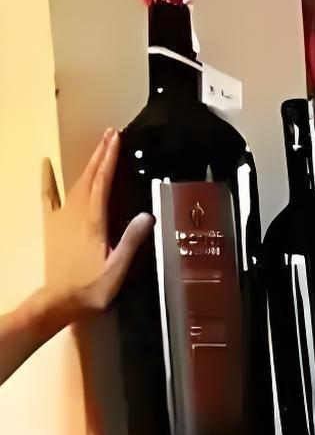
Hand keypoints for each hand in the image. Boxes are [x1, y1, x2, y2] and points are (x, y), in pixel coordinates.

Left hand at [41, 128, 153, 317]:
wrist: (59, 300)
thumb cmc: (91, 287)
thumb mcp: (117, 269)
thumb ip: (131, 242)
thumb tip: (148, 215)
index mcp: (94, 221)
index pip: (103, 182)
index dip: (110, 159)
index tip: (117, 139)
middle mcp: (76, 213)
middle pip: (90, 176)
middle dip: (100, 153)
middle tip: (110, 133)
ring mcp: (61, 216)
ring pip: (75, 182)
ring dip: (87, 162)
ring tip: (97, 146)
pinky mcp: (52, 224)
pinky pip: (48, 196)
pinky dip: (47, 179)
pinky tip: (46, 164)